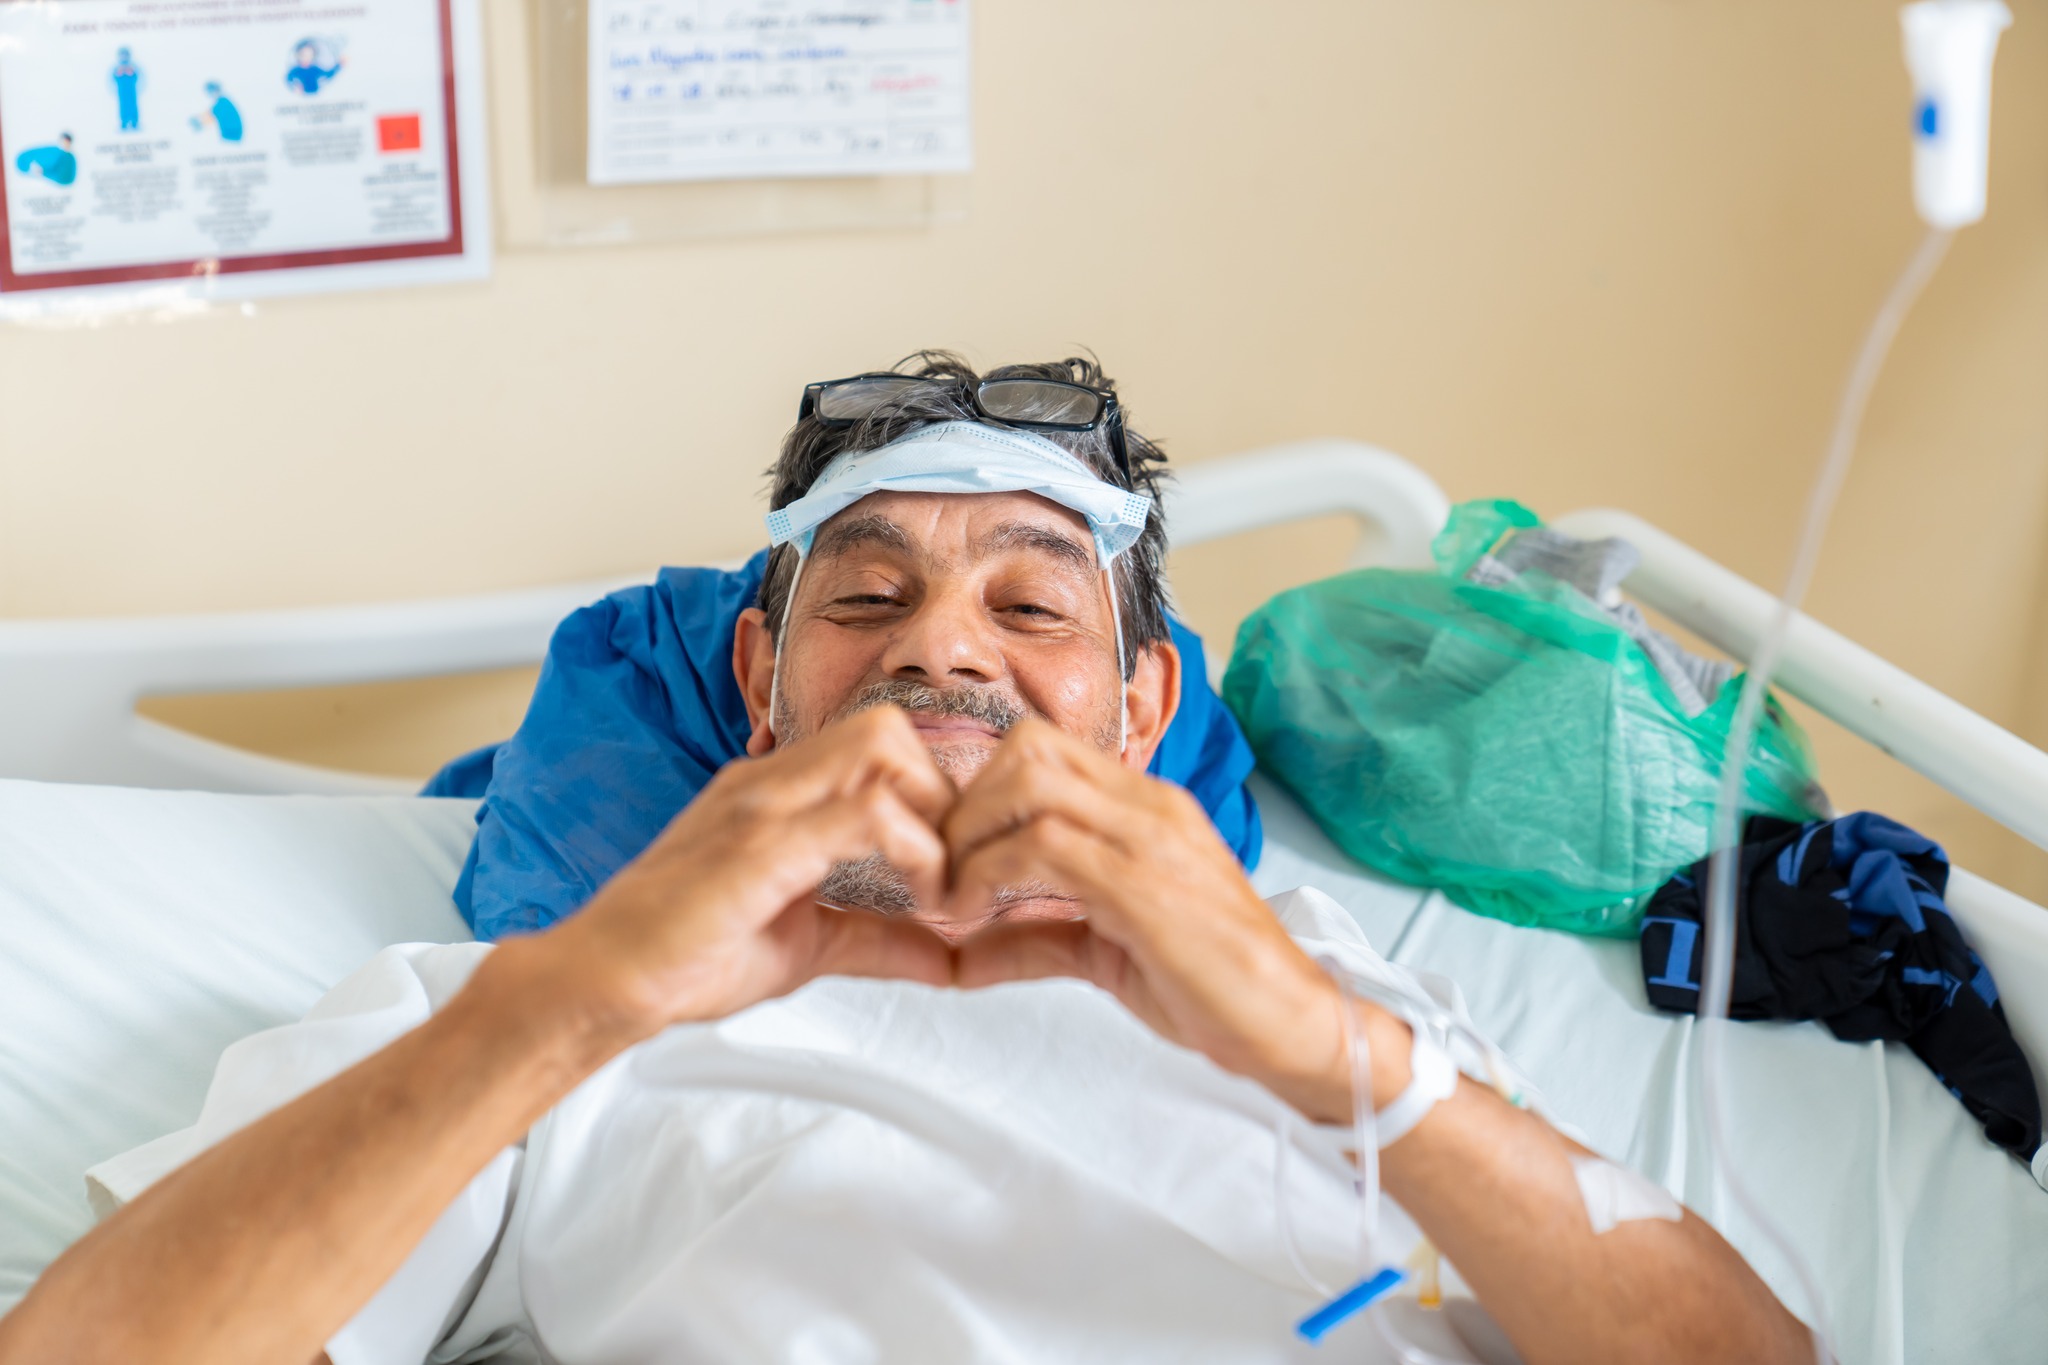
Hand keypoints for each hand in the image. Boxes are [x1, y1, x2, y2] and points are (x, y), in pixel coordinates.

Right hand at [535, 706, 958, 1040]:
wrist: (600, 983)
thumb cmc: (685, 959)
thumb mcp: (807, 945)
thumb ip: (877, 940)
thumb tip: (947, 959)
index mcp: (776, 790)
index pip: (877, 744)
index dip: (931, 796)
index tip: (946, 867)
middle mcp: (770, 780)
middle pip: (890, 726)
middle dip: (940, 793)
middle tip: (947, 870)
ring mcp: (763, 803)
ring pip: (884, 748)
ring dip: (933, 815)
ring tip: (937, 888)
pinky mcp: (761, 844)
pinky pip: (866, 813)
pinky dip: (917, 853)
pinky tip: (920, 904)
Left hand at [940, 719, 1410, 1122]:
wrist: (1292, 1024)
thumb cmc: (1212, 986)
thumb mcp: (1106, 952)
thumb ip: (1035, 938)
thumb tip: (960, 955)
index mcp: (1145, 806)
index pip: (1042, 749)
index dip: (979, 793)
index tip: (952, 857)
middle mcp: (1148, 805)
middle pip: (1024, 749)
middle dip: (964, 807)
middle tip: (943, 874)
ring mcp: (1149, 837)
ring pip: (1027, 783)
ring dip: (969, 838)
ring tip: (953, 899)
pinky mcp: (1143, 885)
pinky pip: (1043, 847)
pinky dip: (988, 876)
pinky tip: (973, 921)